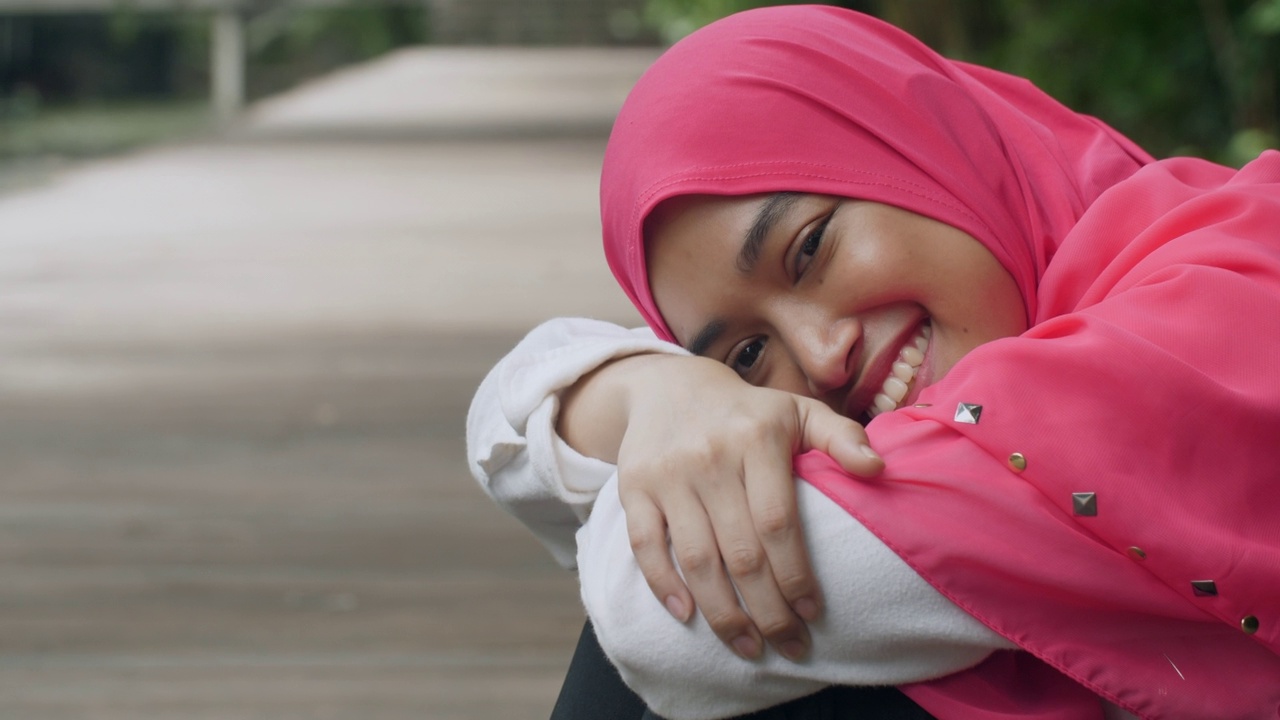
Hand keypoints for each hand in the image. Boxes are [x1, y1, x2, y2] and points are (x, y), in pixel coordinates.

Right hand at [563, 353, 882, 660]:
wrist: (668, 386)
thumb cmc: (746, 412)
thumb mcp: (798, 410)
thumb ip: (841, 437)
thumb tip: (878, 468)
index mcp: (756, 439)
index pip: (778, 523)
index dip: (795, 575)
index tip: (811, 613)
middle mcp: (709, 457)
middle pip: (741, 552)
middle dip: (767, 610)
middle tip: (787, 645)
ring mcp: (668, 475)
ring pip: (697, 559)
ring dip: (722, 613)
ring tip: (747, 647)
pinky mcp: (635, 488)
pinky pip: (645, 546)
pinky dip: (664, 586)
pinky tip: (688, 617)